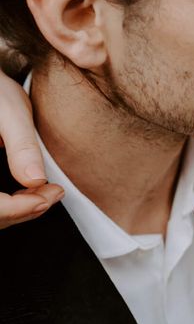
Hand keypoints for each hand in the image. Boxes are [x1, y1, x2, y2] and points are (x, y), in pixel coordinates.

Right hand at [0, 73, 62, 227]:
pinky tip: (29, 192)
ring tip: (47, 193)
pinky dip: (9, 205)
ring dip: (17, 210)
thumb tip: (36, 180)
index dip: (20, 208)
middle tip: (55, 193)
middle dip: (23, 210)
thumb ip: (22, 146)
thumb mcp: (11, 112)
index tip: (51, 194)